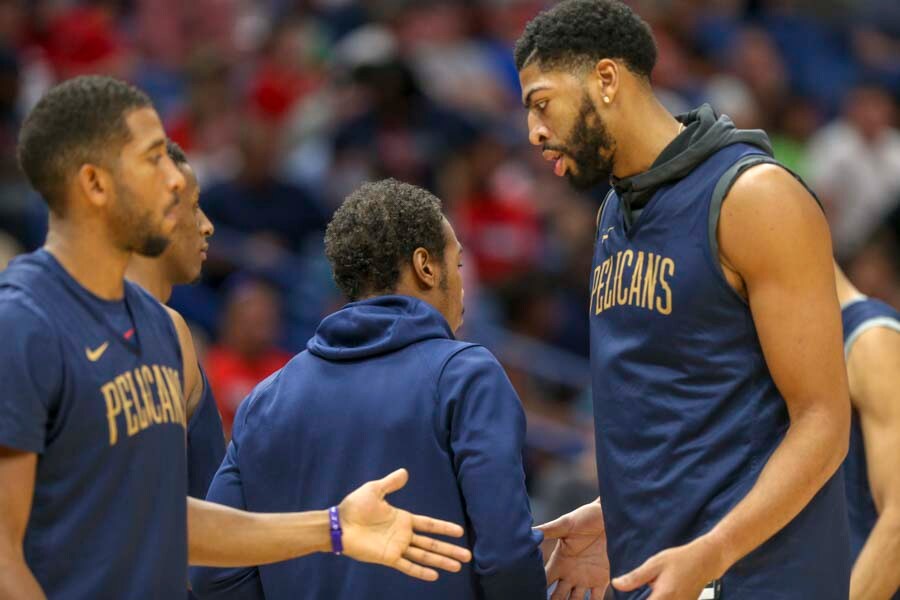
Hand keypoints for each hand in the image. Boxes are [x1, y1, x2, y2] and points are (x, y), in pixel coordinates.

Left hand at [338, 468, 471, 580]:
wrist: (339, 525)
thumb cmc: (355, 507)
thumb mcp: (374, 490)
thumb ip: (391, 483)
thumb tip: (405, 472)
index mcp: (403, 519)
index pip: (429, 525)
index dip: (444, 528)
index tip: (460, 532)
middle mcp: (403, 534)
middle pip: (431, 543)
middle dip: (449, 549)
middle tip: (467, 555)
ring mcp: (397, 547)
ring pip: (424, 555)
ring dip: (441, 560)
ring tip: (458, 566)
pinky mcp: (388, 557)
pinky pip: (408, 565)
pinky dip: (421, 571)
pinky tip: (434, 575)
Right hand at [538, 501, 609, 598]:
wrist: (609, 516)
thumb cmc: (585, 517)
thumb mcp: (564, 524)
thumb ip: (547, 530)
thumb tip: (528, 532)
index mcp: (558, 562)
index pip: (544, 580)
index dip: (537, 589)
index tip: (530, 593)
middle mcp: (569, 574)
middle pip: (557, 597)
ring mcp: (585, 578)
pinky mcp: (601, 580)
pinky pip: (596, 599)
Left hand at [612, 535, 725, 599]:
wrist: (706, 561)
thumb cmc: (680, 559)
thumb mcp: (655, 564)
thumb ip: (635, 577)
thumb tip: (616, 584)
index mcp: (663, 596)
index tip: (622, 596)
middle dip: (647, 599)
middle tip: (648, 587)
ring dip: (654, 598)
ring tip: (657, 586)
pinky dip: (661, 599)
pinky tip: (662, 590)